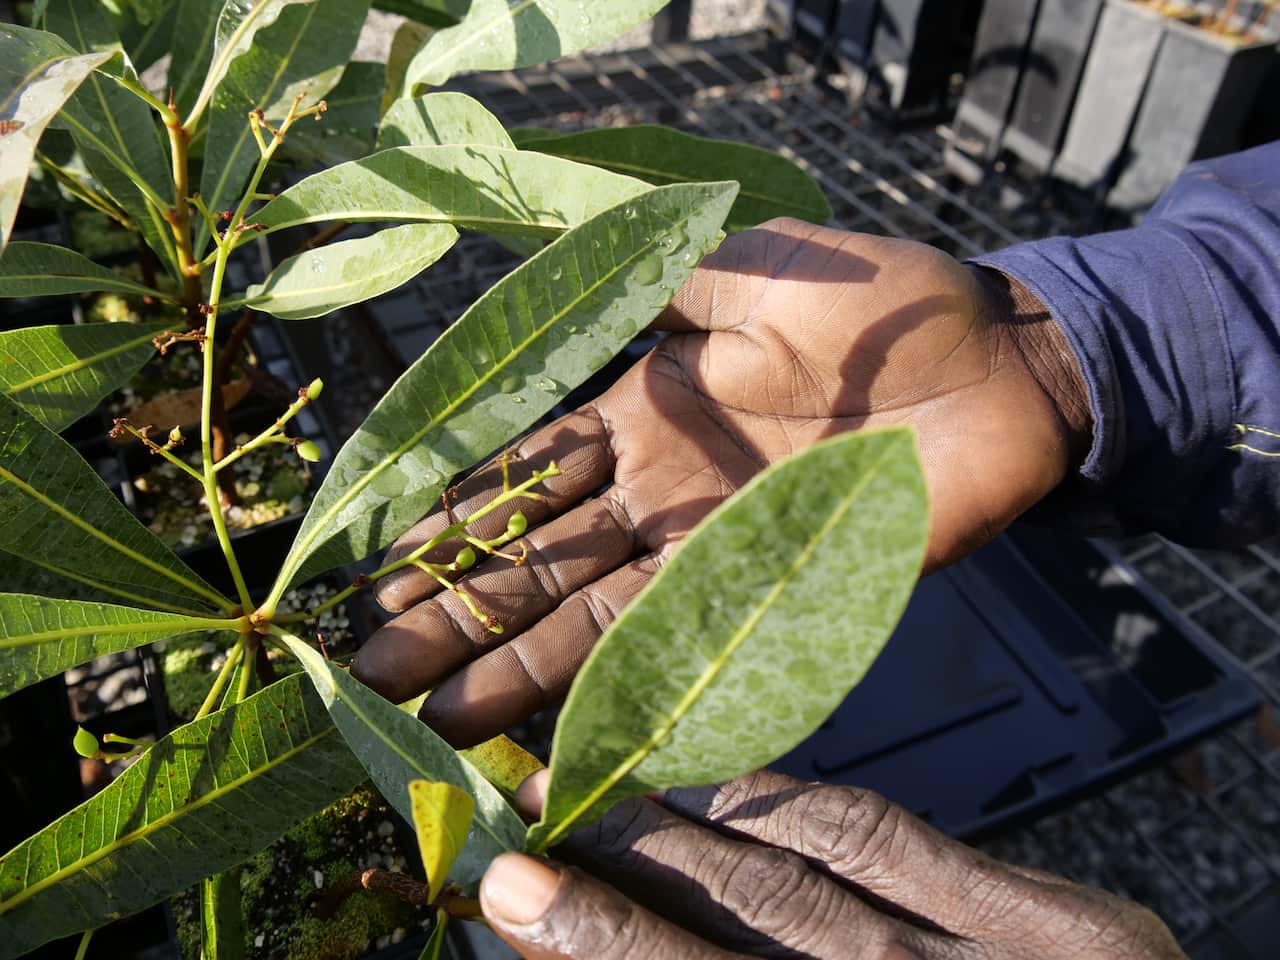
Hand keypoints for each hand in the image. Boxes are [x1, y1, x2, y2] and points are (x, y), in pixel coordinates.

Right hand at [351, 219, 1090, 744]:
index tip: (375, 568)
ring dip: (508, 665)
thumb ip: (651, 291)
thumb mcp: (743, 267)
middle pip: (536, 560)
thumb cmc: (880, 302)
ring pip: (587, 616)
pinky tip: (550, 727)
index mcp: (642, 409)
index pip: (523, 475)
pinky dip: (612, 689)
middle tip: (367, 669)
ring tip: (430, 712)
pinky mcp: (773, 590)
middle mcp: (659, 490)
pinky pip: (678, 645)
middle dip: (453, 615)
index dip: (450, 523)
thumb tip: (555, 300)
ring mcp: (710, 547)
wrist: (1000, 364)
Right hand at [478, 769, 1183, 959]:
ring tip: (616, 796)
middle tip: (542, 813)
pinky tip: (729, 790)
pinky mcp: (1064, 922)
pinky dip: (793, 802)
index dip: (597, 935)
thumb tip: (599, 945)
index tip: (513, 885)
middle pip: (743, 910)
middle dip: (628, 857)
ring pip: (808, 861)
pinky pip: (895, 835)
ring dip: (695, 818)